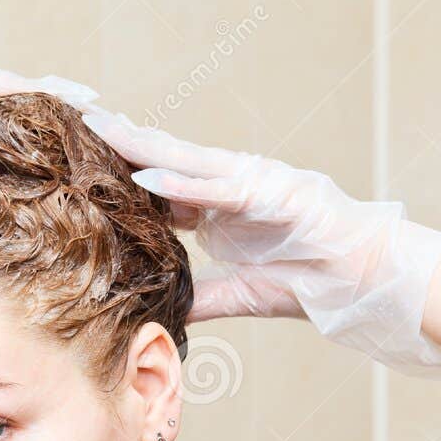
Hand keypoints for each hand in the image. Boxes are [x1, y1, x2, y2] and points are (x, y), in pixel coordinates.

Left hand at [80, 108, 440, 383]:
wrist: (365, 281)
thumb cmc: (312, 281)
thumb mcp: (241, 294)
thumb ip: (203, 298)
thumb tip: (166, 312)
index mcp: (222, 208)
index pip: (162, 187)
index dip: (122, 176)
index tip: (80, 167)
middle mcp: (232, 186)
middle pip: (165, 161)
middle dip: (121, 146)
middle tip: (75, 128)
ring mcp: (252, 183)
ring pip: (184, 161)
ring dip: (140, 147)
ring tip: (98, 130)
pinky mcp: (273, 192)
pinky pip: (217, 186)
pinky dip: (182, 181)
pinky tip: (146, 176)